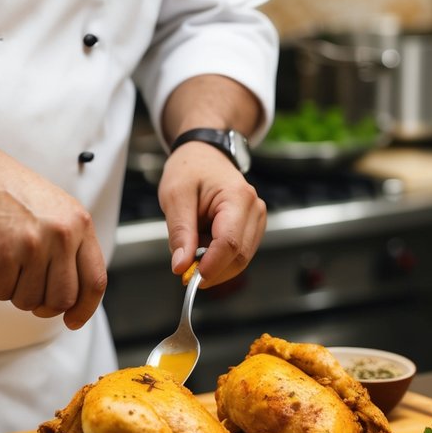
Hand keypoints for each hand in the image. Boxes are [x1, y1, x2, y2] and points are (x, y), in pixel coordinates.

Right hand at [0, 160, 106, 329]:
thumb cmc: (14, 196)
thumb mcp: (59, 213)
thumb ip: (73, 247)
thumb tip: (77, 296)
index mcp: (80, 225)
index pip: (94, 281)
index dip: (85, 308)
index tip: (73, 320)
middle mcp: (62, 235)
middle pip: (62, 299)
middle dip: (43, 303)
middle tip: (27, 287)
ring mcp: (34, 245)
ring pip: (30, 301)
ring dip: (15, 291)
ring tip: (9, 261)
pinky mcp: (4, 254)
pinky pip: (2, 293)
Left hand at [157, 142, 266, 285]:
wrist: (203, 154)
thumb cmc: (190, 169)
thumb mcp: (175, 196)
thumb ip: (179, 232)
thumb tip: (181, 266)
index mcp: (237, 197)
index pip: (230, 243)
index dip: (211, 266)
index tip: (190, 278)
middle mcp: (255, 208)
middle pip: (240, 256)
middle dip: (213, 270)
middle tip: (184, 272)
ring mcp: (257, 218)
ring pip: (241, 259)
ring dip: (216, 264)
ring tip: (192, 248)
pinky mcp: (253, 227)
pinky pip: (239, 253)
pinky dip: (219, 258)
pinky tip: (203, 246)